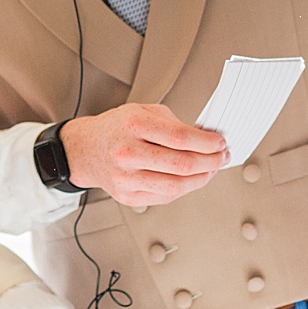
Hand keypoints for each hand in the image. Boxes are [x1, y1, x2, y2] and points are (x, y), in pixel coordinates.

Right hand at [61, 103, 226, 205]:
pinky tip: (192, 179)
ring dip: (201, 178)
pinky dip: (184, 188)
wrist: (85, 150)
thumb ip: (174, 124)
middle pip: (181, 164)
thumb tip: (207, 138)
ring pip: (176, 186)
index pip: (180, 137)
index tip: (220, 143)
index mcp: (133, 125)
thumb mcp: (143, 112)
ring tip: (210, 169)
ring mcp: (126, 178)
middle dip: (210, 161)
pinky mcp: (127, 196)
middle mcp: (127, 152)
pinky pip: (165, 197)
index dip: (207, 142)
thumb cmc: (116, 128)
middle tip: (222, 156)